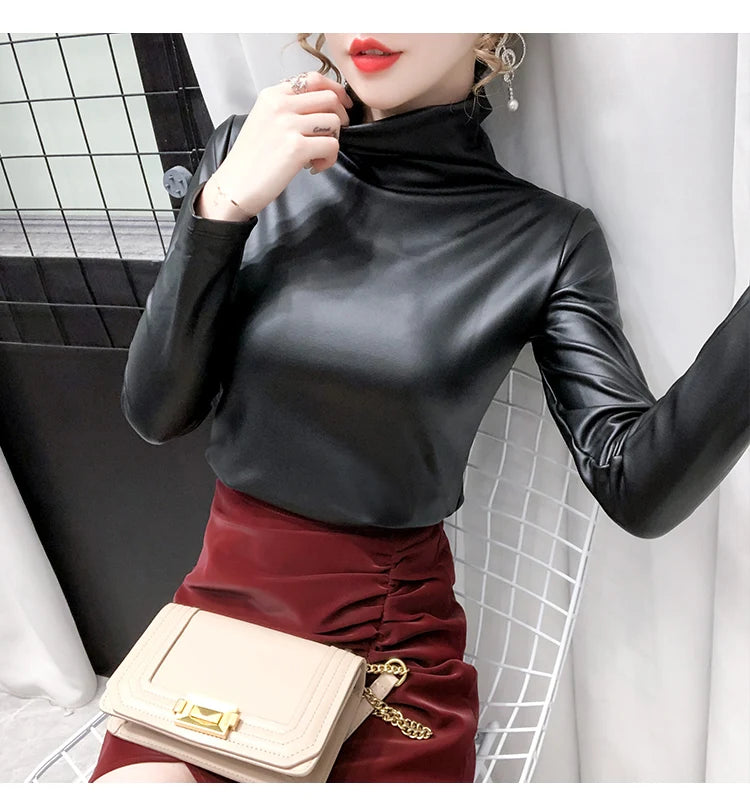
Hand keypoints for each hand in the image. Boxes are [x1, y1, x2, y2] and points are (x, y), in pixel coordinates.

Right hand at [201, 72, 353, 219]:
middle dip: (340, 117)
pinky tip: (314, 166)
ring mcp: (288, 125)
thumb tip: (320, 106)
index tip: (343, 104)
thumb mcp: (264, 120)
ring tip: (317, 155)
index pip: (314, 79)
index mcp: (272, 95)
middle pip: (329, 97)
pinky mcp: (296, 147)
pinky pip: (332, 145)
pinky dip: (329, 159)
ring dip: (333, 141)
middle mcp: (280, 105)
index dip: (335, 91)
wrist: (234, 185)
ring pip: (333, 122)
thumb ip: (288, 108)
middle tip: (332, 135)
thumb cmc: (250, 159)